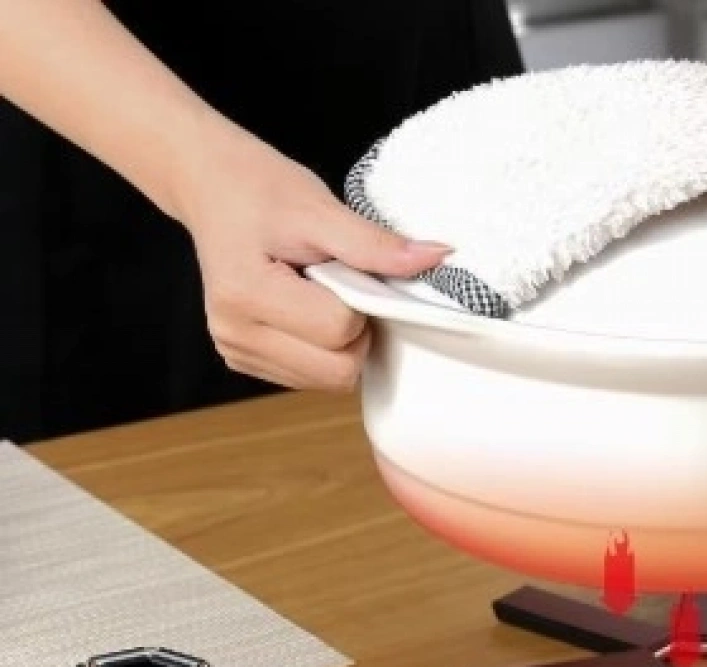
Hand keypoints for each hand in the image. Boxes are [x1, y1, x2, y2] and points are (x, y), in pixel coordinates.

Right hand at [177, 124, 449, 389]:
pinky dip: (322, 348)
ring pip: (328, 381)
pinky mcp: (245, 359)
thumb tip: (436, 257)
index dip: (360, 302)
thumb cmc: (258, 189)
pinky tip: (303, 308)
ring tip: (316, 291)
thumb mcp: (320, 208)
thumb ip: (375, 244)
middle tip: (338, 282)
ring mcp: (237, 352)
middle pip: (337, 371)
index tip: (346, 268)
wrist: (209, 186)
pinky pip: (311, 376)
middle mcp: (236, 335)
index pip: (340, 331)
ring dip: (339, 342)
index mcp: (246, 296)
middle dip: (355, 330)